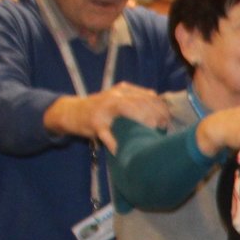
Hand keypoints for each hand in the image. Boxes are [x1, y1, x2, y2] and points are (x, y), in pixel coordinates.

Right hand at [46, 82, 168, 151]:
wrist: (71, 112)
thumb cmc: (101, 108)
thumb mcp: (119, 99)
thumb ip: (137, 100)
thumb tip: (161, 106)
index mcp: (123, 90)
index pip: (147, 95)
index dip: (160, 106)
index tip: (168, 118)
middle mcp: (115, 95)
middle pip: (141, 101)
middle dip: (156, 113)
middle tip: (164, 126)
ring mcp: (104, 108)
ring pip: (127, 110)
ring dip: (141, 120)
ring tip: (151, 131)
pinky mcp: (95, 123)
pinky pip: (106, 134)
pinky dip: (114, 142)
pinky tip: (121, 149)